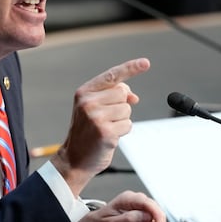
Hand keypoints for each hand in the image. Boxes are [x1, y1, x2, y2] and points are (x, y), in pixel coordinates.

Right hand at [52, 58, 149, 195]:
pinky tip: (109, 137)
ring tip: (106, 128)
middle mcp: (88, 102)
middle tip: (107, 118)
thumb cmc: (87, 132)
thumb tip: (134, 96)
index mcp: (84, 92)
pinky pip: (128, 125)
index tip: (146, 63)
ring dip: (122, 120)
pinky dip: (123, 132)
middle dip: (121, 105)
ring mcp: (96, 117)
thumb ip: (111, 97)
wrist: (74, 159)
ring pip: (127, 109)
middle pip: (123, 93)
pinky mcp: (105, 132)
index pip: (112, 76)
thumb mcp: (94, 108)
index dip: (130, 68)